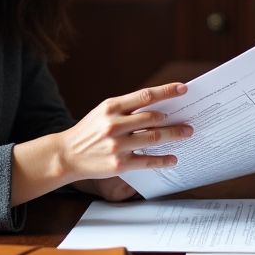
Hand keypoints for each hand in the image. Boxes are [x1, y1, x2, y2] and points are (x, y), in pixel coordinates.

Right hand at [11, 82, 192, 205]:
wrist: (66, 155)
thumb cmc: (89, 131)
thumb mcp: (103, 112)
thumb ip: (128, 108)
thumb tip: (159, 107)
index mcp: (111, 107)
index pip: (145, 96)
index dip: (167, 91)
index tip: (184, 89)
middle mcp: (114, 125)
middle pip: (153, 118)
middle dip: (174, 118)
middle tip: (188, 119)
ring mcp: (117, 145)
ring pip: (154, 138)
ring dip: (174, 135)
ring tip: (187, 133)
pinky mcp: (119, 165)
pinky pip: (147, 161)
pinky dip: (163, 160)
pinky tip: (172, 158)